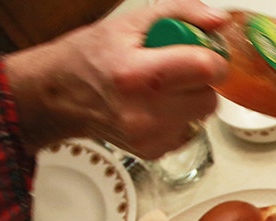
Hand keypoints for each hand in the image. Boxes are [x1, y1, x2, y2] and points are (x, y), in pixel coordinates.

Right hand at [7, 0, 230, 156]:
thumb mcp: (129, 23)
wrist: (57, 97)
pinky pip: (189, 132)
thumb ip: (180, 13)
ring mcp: (149, 136)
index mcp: (138, 73)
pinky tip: (155, 107)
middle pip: (209, 96)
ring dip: (191, 99)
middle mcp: (144, 110)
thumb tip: (218, 20)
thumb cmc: (89, 57)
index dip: (213, 59)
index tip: (205, 55)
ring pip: (202, 116)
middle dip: (200, 80)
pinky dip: (179, 118)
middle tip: (177, 69)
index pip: (205, 69)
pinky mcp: (153, 151)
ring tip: (162, 88)